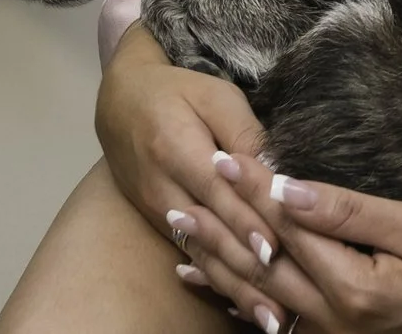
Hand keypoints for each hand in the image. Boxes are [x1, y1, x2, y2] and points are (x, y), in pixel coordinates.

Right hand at [93, 30, 273, 312]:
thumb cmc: (180, 91)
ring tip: (268, 319)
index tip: (274, 250)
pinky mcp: (160, 221)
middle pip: (212, 234)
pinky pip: (192, 255)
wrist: (121, 100)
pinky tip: (240, 303)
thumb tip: (277, 171)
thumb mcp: (217, 96)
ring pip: (202, 255)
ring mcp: (158, 210)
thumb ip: (245, 134)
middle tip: (280, 304)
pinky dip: (217, 281)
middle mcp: (164, 189)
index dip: (247, 221)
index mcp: (177, 150)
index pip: (219, 194)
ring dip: (235, 287)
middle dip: (247, 270)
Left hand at [178, 155, 401, 333]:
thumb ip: (349, 213)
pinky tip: (207, 280)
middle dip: (219, 226)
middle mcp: (332, 322)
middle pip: (262, 265)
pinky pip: (272, 318)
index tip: (223, 155)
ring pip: (257, 296)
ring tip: (178, 228)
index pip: (288, 229)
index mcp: (353, 290)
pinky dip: (234, 297)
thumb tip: (288, 189)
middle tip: (180, 192)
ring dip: (215, 262)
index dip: (254, 190)